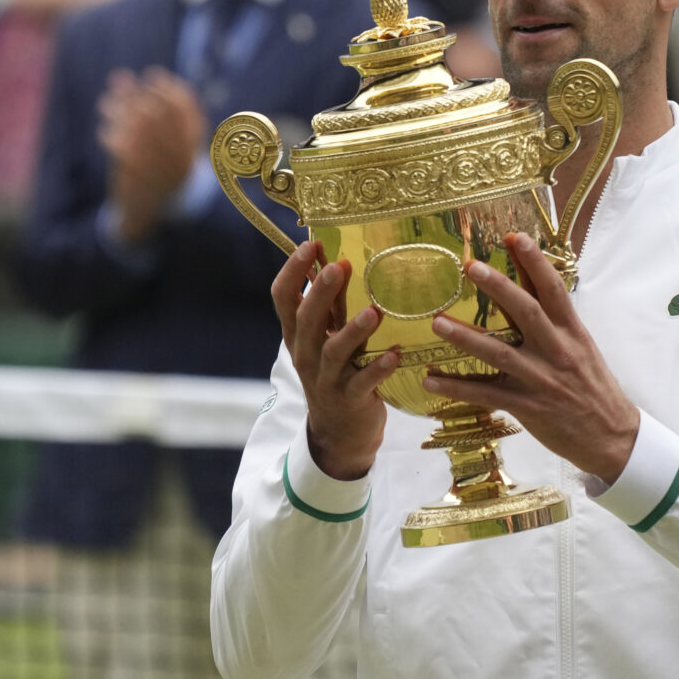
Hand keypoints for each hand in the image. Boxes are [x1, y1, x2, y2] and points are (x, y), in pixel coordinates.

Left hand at [98, 67, 205, 242]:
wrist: (148, 209)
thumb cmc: (157, 165)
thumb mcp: (168, 140)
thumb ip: (151, 110)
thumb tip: (122, 77)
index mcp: (192, 145)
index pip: (185, 107)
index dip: (168, 86)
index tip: (152, 75)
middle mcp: (179, 155)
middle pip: (156, 113)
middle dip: (136, 92)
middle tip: (119, 80)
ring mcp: (159, 166)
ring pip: (136, 128)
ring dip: (119, 111)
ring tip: (106, 104)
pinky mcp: (137, 177)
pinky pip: (122, 148)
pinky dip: (111, 136)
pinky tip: (104, 133)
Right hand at [273, 239, 398, 480]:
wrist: (340, 434)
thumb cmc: (337, 374)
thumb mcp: (327, 338)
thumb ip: (331, 306)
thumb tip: (337, 257)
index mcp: (298, 335)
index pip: (283, 298)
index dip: (292, 271)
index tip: (310, 244)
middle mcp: (306, 354)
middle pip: (306, 320)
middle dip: (321, 293)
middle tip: (339, 266)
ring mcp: (326, 379)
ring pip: (334, 352)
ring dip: (353, 331)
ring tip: (374, 312)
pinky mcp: (350, 400)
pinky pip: (362, 383)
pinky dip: (379, 369)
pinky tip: (395, 355)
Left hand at [423, 233, 640, 483]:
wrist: (612, 437)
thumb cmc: (594, 388)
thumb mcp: (581, 348)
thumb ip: (554, 320)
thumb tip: (530, 283)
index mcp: (573, 332)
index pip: (554, 290)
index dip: (535, 262)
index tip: (514, 237)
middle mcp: (558, 351)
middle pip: (527, 312)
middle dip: (499, 287)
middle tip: (470, 266)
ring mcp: (542, 380)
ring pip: (501, 354)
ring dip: (467, 337)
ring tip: (438, 322)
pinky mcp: (528, 407)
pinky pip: (488, 395)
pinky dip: (458, 387)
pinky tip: (432, 380)